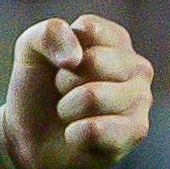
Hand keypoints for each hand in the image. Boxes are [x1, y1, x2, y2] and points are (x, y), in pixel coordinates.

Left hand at [0, 13, 155, 168]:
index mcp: (115, 39)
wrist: (28, 140)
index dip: (61, 50)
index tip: (59, 65)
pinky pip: (96, 129)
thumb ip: (49, 34)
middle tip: (63, 94)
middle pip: (93, 62)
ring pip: (93, 96)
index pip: (88, 28)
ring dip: (67, 109)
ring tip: (70, 113)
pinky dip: (74, 134)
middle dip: (63, 81)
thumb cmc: (37, 91)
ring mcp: (141, 99)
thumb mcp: (30, 51)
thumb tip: (75, 58)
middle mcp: (136, 65)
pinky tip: (78, 135)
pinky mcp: (136, 131)